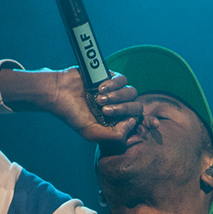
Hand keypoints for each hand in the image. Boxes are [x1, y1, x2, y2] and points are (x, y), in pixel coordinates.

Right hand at [0, 67, 141, 142]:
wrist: (58, 93)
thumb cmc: (72, 115)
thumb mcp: (92, 133)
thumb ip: (113, 135)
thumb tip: (132, 123)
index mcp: (117, 121)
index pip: (139, 122)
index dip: (148, 122)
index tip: (154, 125)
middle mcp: (119, 106)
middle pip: (137, 107)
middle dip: (124, 109)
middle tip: (105, 110)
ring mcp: (116, 92)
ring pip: (132, 92)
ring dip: (117, 96)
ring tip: (99, 99)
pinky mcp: (110, 77)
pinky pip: (123, 79)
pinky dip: (113, 84)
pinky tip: (100, 89)